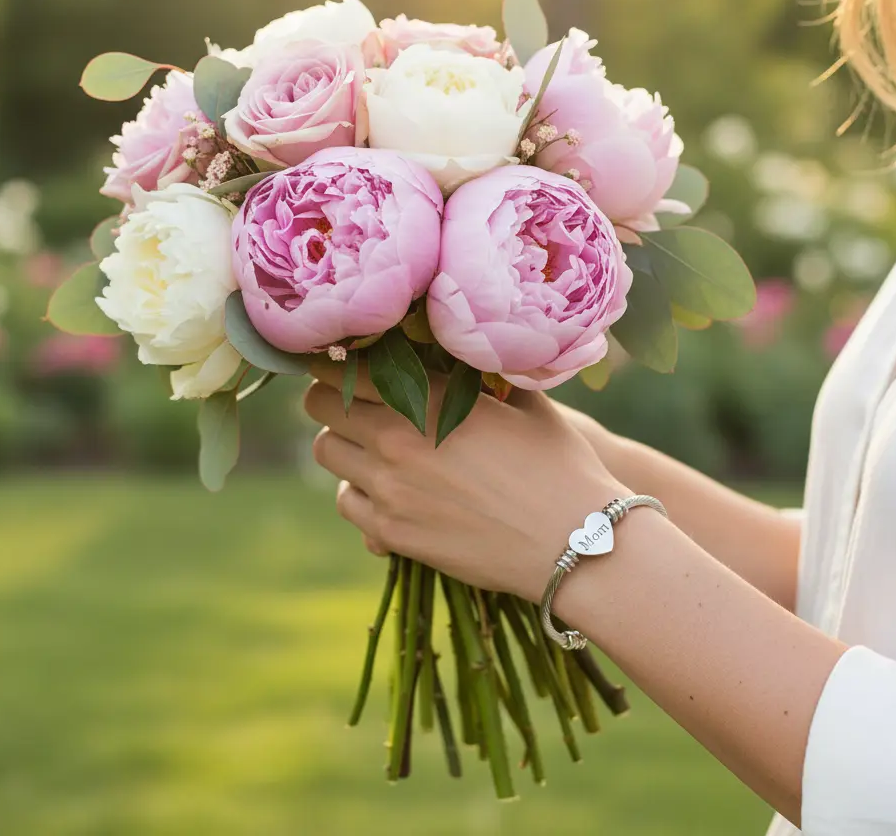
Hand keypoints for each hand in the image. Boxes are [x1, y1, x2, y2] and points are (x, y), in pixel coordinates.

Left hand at [305, 363, 627, 601]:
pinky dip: (357, 492)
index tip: (338, 359)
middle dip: (330, 399)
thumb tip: (456, 353)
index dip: (334, 360)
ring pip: (326, 453)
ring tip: (368, 446)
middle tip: (349, 401)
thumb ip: (479, 376)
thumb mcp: (524, 403)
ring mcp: (389, 489)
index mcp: (429, 397)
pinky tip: (385, 490)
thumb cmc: (559, 465)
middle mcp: (397, 439)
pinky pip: (347, 503)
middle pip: (320, 406)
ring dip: (341, 444)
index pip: (346, 367)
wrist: (575, 542)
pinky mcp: (393, 533)